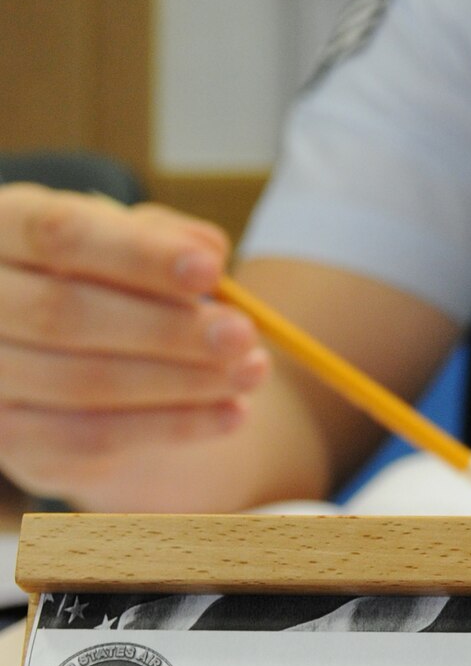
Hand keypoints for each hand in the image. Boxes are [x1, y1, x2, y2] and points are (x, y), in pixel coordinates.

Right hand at [0, 185, 268, 505]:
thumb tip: (206, 251)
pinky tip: (231, 414)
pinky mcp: (8, 437)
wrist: (82, 347)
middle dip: (166, 329)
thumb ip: (162, 235)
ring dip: (181, 383)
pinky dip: (172, 426)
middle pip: (64, 315)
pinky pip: (91, 439)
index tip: (212, 271)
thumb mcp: (130, 239)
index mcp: (4, 227)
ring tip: (251, 372)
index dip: (137, 255)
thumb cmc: (110, 274)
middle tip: (244, 334)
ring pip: (81, 384)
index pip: (59, 234)